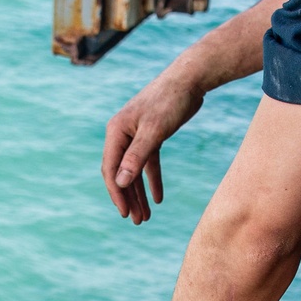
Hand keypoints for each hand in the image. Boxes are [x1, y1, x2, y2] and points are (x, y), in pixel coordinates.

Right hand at [102, 69, 204, 223]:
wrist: (189, 80)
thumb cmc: (169, 101)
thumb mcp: (154, 131)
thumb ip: (136, 157)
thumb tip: (120, 183)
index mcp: (116, 132)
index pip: (111, 169)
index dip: (117, 193)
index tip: (126, 214)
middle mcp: (122, 135)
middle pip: (121, 173)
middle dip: (128, 198)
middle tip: (137, 221)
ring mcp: (136, 136)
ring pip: (135, 171)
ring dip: (139, 193)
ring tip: (146, 216)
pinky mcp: (152, 136)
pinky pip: (149, 163)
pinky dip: (152, 180)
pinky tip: (158, 198)